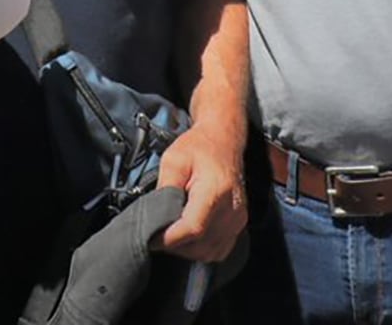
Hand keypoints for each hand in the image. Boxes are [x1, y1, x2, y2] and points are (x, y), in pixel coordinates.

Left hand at [151, 121, 245, 262]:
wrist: (223, 140)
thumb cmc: (199, 147)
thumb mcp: (173, 160)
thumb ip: (165, 188)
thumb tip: (155, 216)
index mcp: (216, 190)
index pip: (192, 228)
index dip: (169, 239)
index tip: (152, 239)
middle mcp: (232, 208)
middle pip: (201, 245)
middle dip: (176, 245)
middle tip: (158, 234)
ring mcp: (238, 218)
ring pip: (210, 252)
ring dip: (189, 250)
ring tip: (173, 234)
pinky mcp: (239, 223)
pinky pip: (220, 250)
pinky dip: (202, 249)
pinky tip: (190, 237)